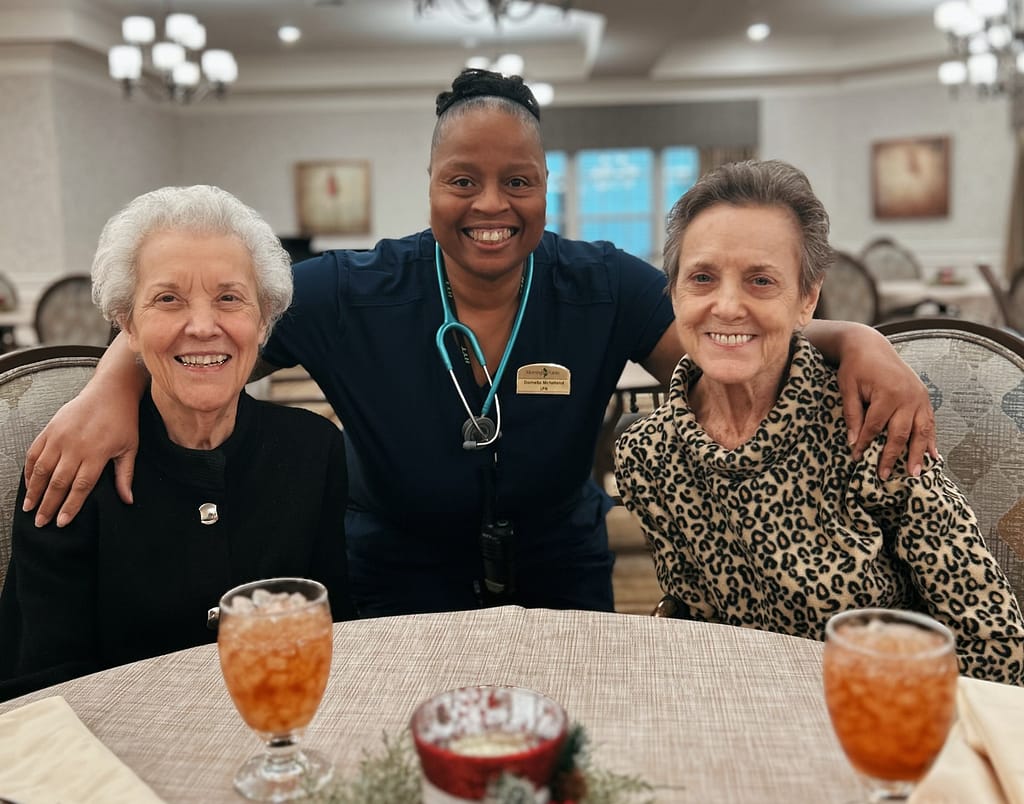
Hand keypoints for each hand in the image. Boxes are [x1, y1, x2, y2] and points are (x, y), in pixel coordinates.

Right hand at [23, 383, 138, 527]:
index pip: (80, 486)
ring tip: (29, 508)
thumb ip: (125, 476)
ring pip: (42, 469)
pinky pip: (34, 453)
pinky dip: (30, 470)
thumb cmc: (123, 420)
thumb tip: (128, 500)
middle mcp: (75, 446)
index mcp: (96, 453)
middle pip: (58, 482)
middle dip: (48, 504)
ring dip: (34, 490)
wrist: (110, 391)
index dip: (70, 506)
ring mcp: (59, 437)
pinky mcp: (50, 429)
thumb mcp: (130, 448)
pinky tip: (29, 484)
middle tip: (41, 522)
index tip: (62, 522)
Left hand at [836, 330, 936, 479]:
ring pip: (921, 431)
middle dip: (892, 457)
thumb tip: (853, 442)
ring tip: (915, 474)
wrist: (871, 345)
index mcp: (887, 394)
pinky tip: (933, 456)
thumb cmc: (855, 367)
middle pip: (901, 434)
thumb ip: (852, 415)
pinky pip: (930, 422)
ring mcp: (919, 397)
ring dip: (918, 454)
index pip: (875, 427)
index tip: (856, 459)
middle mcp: (908, 397)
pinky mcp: (924, 397)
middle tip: (885, 476)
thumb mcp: (848, 389)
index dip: (865, 445)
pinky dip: (931, 440)